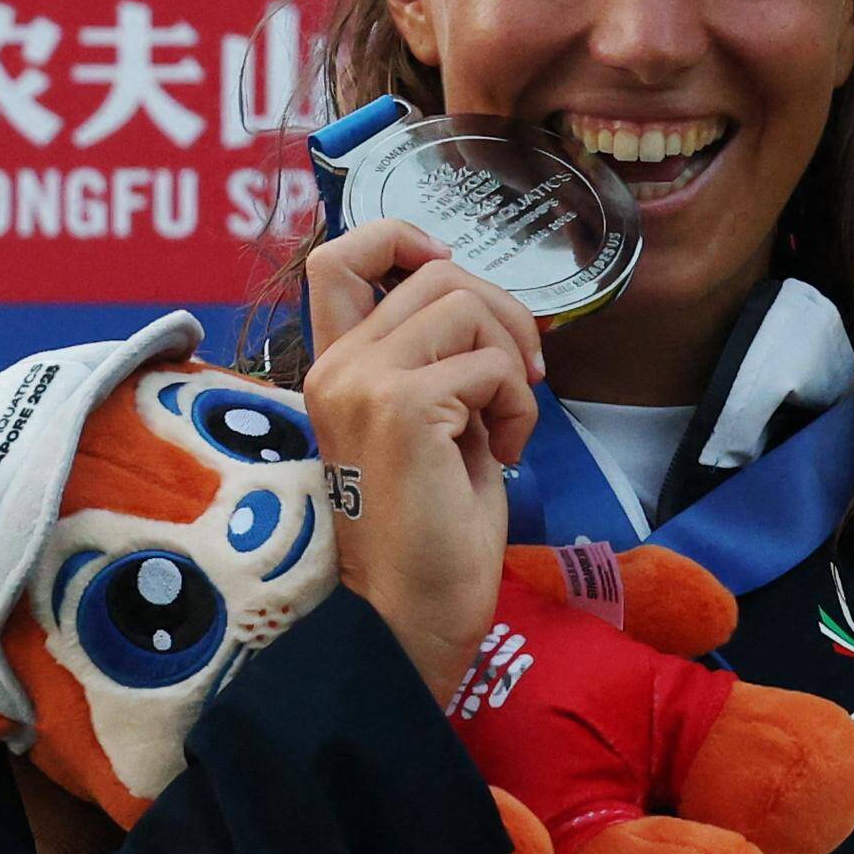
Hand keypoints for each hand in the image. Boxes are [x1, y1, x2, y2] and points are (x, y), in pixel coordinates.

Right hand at [302, 217, 542, 704]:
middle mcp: (336, 368)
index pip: (338, 256)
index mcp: (334, 369)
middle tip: (519, 380)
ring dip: (512, 362)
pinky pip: (492, 365)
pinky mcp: (403, 409)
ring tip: (505, 427)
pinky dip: (519, 406)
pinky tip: (503, 457)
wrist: (412, 618)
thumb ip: (439, 364)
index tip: (450, 270)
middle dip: (502, 312)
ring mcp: (364, 385)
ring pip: (466, 304)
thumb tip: (492, 308)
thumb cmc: (432, 535)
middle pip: (435, 274)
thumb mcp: (433, 427)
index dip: (401, 236)